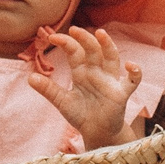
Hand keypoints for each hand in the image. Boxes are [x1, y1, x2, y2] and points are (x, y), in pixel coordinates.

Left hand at [27, 27, 142, 150]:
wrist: (97, 133)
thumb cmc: (82, 115)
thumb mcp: (62, 102)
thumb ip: (48, 90)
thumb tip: (30, 77)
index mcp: (82, 72)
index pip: (75, 52)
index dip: (66, 43)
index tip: (52, 38)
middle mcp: (97, 72)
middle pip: (93, 50)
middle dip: (85, 39)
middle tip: (74, 30)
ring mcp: (110, 81)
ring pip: (112, 58)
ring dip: (108, 46)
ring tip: (101, 34)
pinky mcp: (121, 94)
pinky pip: (132, 81)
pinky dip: (134, 72)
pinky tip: (130, 65)